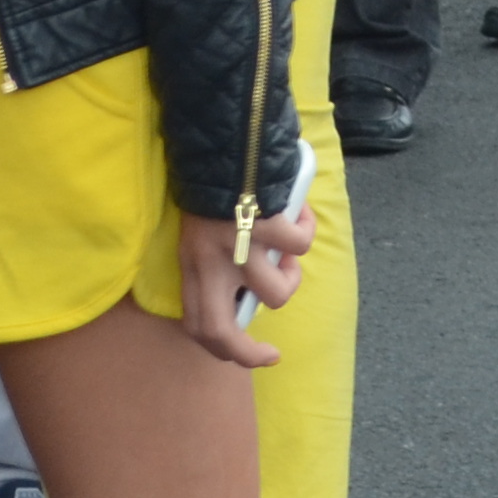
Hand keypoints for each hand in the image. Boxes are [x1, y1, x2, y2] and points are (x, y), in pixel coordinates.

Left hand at [176, 200, 314, 369]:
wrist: (221, 142)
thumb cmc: (214, 188)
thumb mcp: (204, 233)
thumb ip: (218, 264)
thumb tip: (250, 294)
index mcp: (192, 265)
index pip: (198, 325)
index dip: (223, 350)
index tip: (248, 354)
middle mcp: (209, 263)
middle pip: (222, 332)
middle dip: (249, 355)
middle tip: (270, 353)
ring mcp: (238, 247)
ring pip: (276, 291)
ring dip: (291, 275)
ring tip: (290, 251)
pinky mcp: (265, 225)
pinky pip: (298, 244)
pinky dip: (305, 229)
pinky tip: (298, 213)